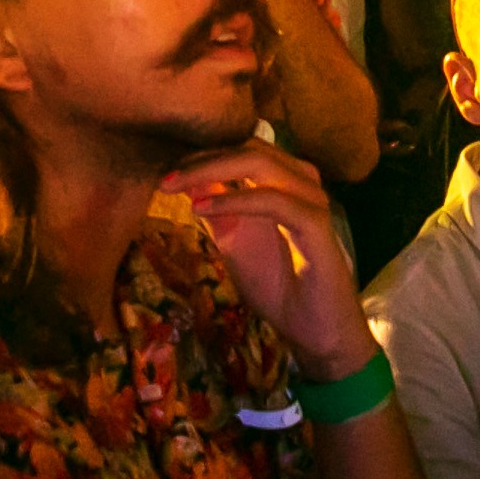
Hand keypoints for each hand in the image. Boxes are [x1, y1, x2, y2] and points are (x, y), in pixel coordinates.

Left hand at [162, 138, 372, 380]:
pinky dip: (234, 200)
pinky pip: (272, 200)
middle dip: (201, 157)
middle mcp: (301, 181)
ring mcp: (312, 199)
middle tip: (164, 176)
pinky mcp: (316, 224)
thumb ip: (219, 211)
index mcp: (285, 181)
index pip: (242, 147)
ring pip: (261, 163)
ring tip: (174, 185)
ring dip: (212, 170)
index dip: (201, 152)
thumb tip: (188, 180)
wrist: (316, 331)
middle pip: (249, 147)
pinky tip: (200, 209)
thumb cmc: (279, 287)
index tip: (163, 169)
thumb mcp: (236, 243)